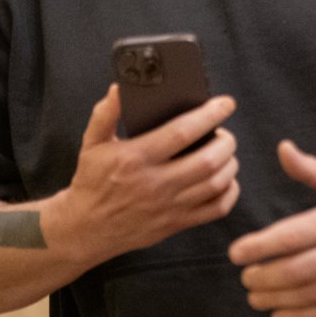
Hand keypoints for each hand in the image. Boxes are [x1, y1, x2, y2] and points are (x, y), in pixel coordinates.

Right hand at [52, 85, 240, 262]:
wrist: (86, 228)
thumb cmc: (92, 181)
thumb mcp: (92, 143)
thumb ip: (105, 113)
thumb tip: (118, 89)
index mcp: (136, 157)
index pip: (182, 132)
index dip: (209, 115)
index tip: (225, 103)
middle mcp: (155, 183)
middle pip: (207, 160)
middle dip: (225, 141)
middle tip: (224, 132)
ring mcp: (168, 207)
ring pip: (216, 184)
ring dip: (229, 164)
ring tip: (225, 152)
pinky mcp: (175, 224)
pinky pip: (215, 209)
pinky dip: (229, 192)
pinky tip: (225, 179)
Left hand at [227, 141, 315, 316]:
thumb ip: (312, 169)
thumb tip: (282, 150)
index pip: (293, 235)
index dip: (260, 246)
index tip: (237, 252)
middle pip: (298, 269)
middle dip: (264, 277)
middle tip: (244, 277)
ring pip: (311, 294)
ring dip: (277, 299)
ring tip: (255, 296)